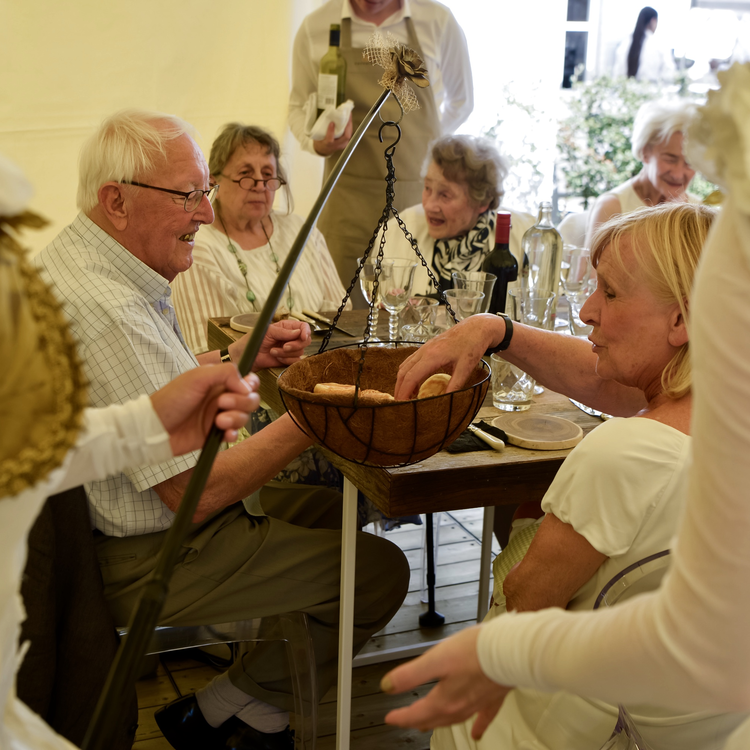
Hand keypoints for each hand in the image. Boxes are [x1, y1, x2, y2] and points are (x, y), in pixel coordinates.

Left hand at [149, 365, 259, 454]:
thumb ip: (225, 373)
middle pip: (250, 399)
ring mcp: (219, 416)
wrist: (155, 428)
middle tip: (222, 403)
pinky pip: (234, 433)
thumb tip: (246, 384)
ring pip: (244, 417)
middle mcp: (221, 398)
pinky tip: (223, 433)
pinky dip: (232, 433)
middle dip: (241, 402)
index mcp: (218, 381)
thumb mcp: (197, 377)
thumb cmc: (170, 400)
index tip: (243, 389)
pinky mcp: (215, 434)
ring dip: (236, 418)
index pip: (246, 380)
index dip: (249, 385)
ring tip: (218, 421)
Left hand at [240, 319, 310, 368]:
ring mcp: (290, 349)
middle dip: (296, 344)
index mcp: (287, 327)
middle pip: (306, 340)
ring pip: (300, 351)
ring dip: (286, 353)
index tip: (302, 336)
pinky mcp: (288, 359)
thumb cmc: (255, 340)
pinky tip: (276, 357)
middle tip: (285, 346)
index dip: (306, 331)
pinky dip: (285, 360)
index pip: (303, 326)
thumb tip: (298, 332)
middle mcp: (291, 337)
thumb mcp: (268, 332)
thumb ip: (283, 332)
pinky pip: (295, 361)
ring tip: (273, 351)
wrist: (248, 356)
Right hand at [313, 116, 352, 155]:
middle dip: (347, 126)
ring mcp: (342, 145)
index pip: (330, 139)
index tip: (331, 123)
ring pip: (348, 135)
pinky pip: (348, 134)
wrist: (323, 150)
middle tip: (347, 115)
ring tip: (349, 116)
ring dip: (349, 125)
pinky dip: (349, 127)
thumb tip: (327, 119)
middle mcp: (336, 145)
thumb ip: (321, 129)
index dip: (331, 131)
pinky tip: (348, 121)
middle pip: (345, 137)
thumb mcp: (318, 136)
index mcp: (328, 144)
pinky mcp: (345, 143)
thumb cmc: (321, 142)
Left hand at [381, 627, 510, 737]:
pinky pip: (483, 718)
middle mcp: (460, 707)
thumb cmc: (476, 651)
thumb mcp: (435, 659)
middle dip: (417, 720)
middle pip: (434, 718)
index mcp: (444, 700)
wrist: (510, 650)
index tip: (390, 718)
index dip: (401, 717)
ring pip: (453, 719)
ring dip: (439, 722)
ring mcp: (478, 704)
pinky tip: (476, 734)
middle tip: (406, 720)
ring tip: (430, 724)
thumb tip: (387, 686)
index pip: (417, 714)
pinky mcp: (493, 698)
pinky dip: (478, 726)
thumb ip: (410, 674)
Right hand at [394, 314, 502, 399]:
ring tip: (406, 395)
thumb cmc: (472, 345)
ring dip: (402, 381)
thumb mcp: (466, 369)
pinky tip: (415, 382)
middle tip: (400, 403)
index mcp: (432, 356)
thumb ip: (454, 385)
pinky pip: (411, 361)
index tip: (402, 404)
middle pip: (403, 372)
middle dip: (399, 388)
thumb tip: (445, 401)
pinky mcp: (427, 347)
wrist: (476, 328)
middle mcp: (424, 351)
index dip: (404, 392)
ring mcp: (424, 348)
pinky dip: (408, 373)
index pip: (411, 377)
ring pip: (405, 365)